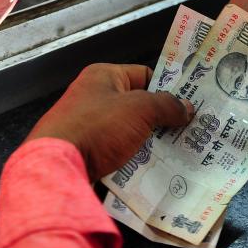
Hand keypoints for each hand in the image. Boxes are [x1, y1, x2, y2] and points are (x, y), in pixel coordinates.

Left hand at [26, 63, 193, 180]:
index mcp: (103, 77)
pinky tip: (153, 172)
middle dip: (161, 121)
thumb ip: (165, 105)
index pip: (144, 76)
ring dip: (150, 144)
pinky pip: (117, 153)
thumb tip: (185, 107)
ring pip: (129, 133)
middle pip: (138, 107)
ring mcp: (88, 126)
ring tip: (178, 155)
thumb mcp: (139, 109)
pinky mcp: (86, 152)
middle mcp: (94, 97)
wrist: (57, 166)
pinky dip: (133, 161)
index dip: (167, 89)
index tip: (190, 106)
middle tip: (190, 133)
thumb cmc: (97, 127)